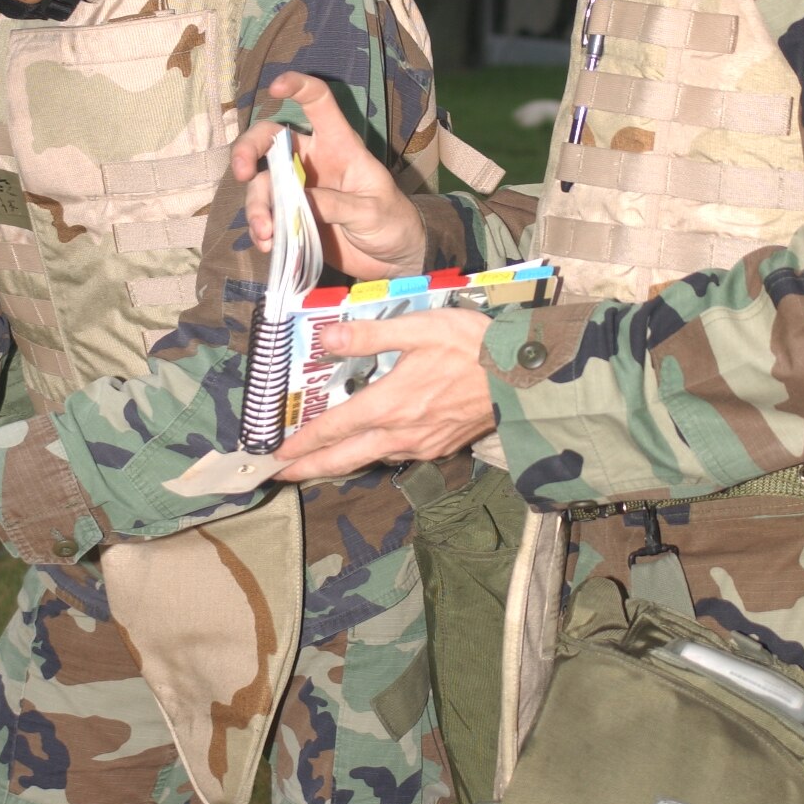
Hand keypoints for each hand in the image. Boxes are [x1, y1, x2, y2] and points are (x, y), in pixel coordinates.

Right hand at [231, 72, 426, 279]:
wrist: (393, 256)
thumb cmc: (392, 220)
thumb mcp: (372, 210)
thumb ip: (338, 204)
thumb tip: (300, 202)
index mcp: (338, 144)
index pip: (318, 103)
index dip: (298, 87)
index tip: (275, 87)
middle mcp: (311, 160)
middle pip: (269, 140)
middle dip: (247, 150)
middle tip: (241, 172)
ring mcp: (298, 189)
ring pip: (262, 184)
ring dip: (256, 206)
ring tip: (266, 233)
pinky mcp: (291, 216)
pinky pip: (266, 215)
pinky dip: (261, 229)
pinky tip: (268, 244)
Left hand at [272, 306, 496, 480]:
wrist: (526, 378)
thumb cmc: (472, 346)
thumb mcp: (419, 327)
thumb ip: (369, 334)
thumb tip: (325, 337)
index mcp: (389, 405)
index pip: (333, 430)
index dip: (302, 444)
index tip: (277, 456)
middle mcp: (401, 434)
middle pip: (345, 459)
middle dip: (309, 469)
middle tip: (279, 476)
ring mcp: (423, 445)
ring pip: (371, 459)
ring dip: (341, 464)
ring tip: (319, 462)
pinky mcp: (443, 448)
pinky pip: (398, 456)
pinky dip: (374, 455)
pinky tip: (371, 447)